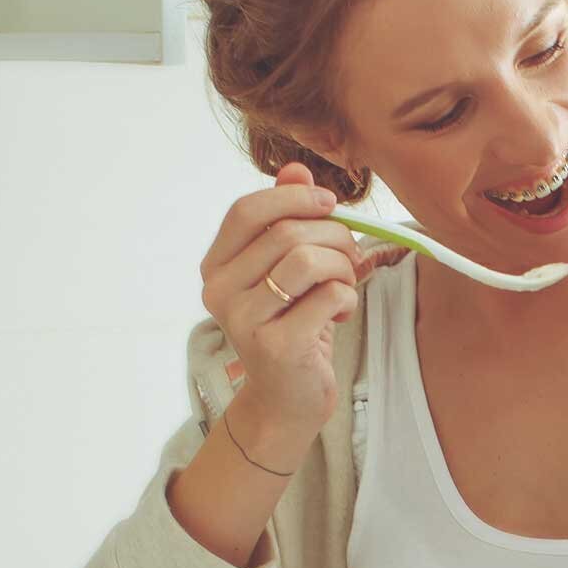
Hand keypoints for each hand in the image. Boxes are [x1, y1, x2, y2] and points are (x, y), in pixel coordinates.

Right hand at [198, 162, 372, 452]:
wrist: (288, 398)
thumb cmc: (293, 325)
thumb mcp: (287, 269)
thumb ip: (287, 219)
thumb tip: (294, 170)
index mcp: (216, 266)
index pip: (247, 210)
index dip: (295, 198)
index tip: (329, 204)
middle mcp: (220, 292)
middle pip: (287, 232)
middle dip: (335, 236)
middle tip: (350, 258)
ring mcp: (244, 321)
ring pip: (307, 259)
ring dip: (342, 267)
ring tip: (344, 285)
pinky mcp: (277, 346)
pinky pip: (330, 295)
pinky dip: (347, 298)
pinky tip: (338, 315)